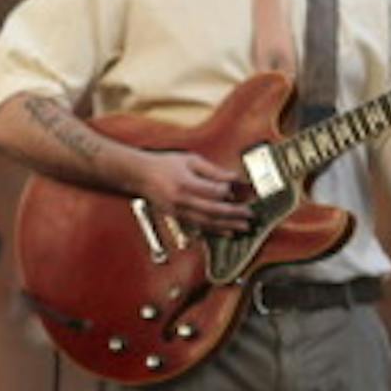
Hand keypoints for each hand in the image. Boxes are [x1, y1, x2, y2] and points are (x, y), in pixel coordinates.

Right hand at [134, 151, 251, 234]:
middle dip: (233, 213)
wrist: (140, 176)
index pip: (213, 191)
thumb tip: (233, 177)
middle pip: (213, 210)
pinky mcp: (178, 217)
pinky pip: (199, 226)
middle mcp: (182, 200)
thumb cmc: (164, 165)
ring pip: (207, 222)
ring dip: (227, 225)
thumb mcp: (190, 160)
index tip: (234, 187)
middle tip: (249, 214)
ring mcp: (179, 211)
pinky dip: (215, 230)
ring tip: (243, 227)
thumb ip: (213, 170)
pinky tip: (226, 231)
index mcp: (185, 183)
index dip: (226, 190)